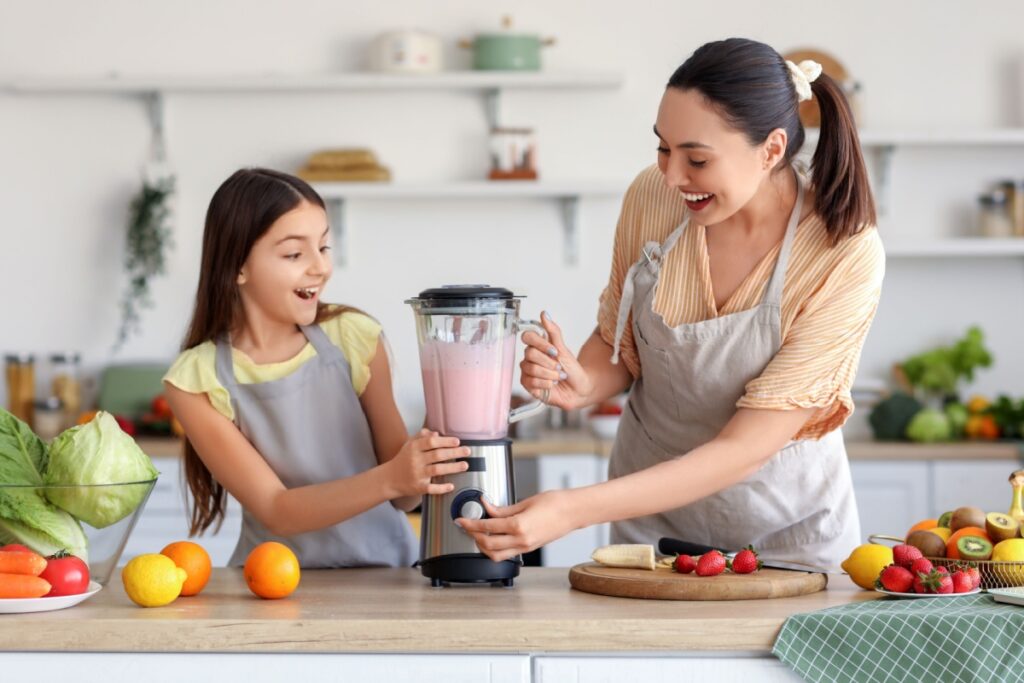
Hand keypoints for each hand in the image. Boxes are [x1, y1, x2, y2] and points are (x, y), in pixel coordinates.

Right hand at [387, 429, 468, 497]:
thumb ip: (422, 437)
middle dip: (454, 453)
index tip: (457, 441)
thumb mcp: (409, 445)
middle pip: (437, 455)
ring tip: (465, 465)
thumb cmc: (403, 459)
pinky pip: (431, 488)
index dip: (445, 441)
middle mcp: (415, 460)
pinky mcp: (418, 487)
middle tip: (467, 451)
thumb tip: (436, 434)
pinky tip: (451, 486)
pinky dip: (441, 488)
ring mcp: (417, 474)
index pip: (431, 442)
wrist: (389, 479)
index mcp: (414, 448)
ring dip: (453, 468)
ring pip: (437, 470)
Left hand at [456, 490, 578, 561]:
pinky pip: (506, 554)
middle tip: (466, 525)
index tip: (461, 519)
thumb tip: (487, 507)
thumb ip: (503, 509)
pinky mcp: (529, 548)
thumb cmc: (555, 503)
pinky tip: (492, 538)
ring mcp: (525, 547)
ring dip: (483, 546)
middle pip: (487, 544)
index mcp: (518, 526)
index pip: (487, 527)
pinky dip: (495, 549)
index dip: (470, 523)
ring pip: (495, 555)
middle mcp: (521, 540)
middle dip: (473, 535)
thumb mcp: (525, 502)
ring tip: (477, 534)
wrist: (573, 512)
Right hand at [520, 312, 592, 410]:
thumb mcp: (563, 349)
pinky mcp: (528, 384)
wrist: (579, 389)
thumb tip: (544, 313)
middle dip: (548, 362)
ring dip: (549, 375)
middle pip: (530, 354)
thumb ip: (553, 331)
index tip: (555, 351)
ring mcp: (527, 371)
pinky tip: (551, 385)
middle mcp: (530, 358)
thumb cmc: (571, 369)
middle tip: (559, 368)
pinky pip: (531, 382)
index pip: (527, 337)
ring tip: (557, 378)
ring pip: (531, 369)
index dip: (540, 344)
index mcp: (537, 346)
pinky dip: (545, 384)